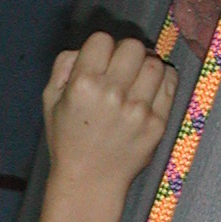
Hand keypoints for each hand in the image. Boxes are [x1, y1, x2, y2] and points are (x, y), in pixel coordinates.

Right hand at [41, 33, 176, 197]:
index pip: (102, 40)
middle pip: (132, 46)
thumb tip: (85, 48)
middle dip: (125, 53)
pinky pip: (170, 83)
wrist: (88, 181)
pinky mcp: (157, 123)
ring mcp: (138, 110)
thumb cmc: (67, 140)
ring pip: (154, 63)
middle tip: (121, 69)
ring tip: (136, 80)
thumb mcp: (50, 101)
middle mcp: (112, 94)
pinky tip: (150, 89)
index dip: (100, 48)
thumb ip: (63, 66)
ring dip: (145, 66)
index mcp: (83, 85)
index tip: (100, 61)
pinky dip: (162, 80)